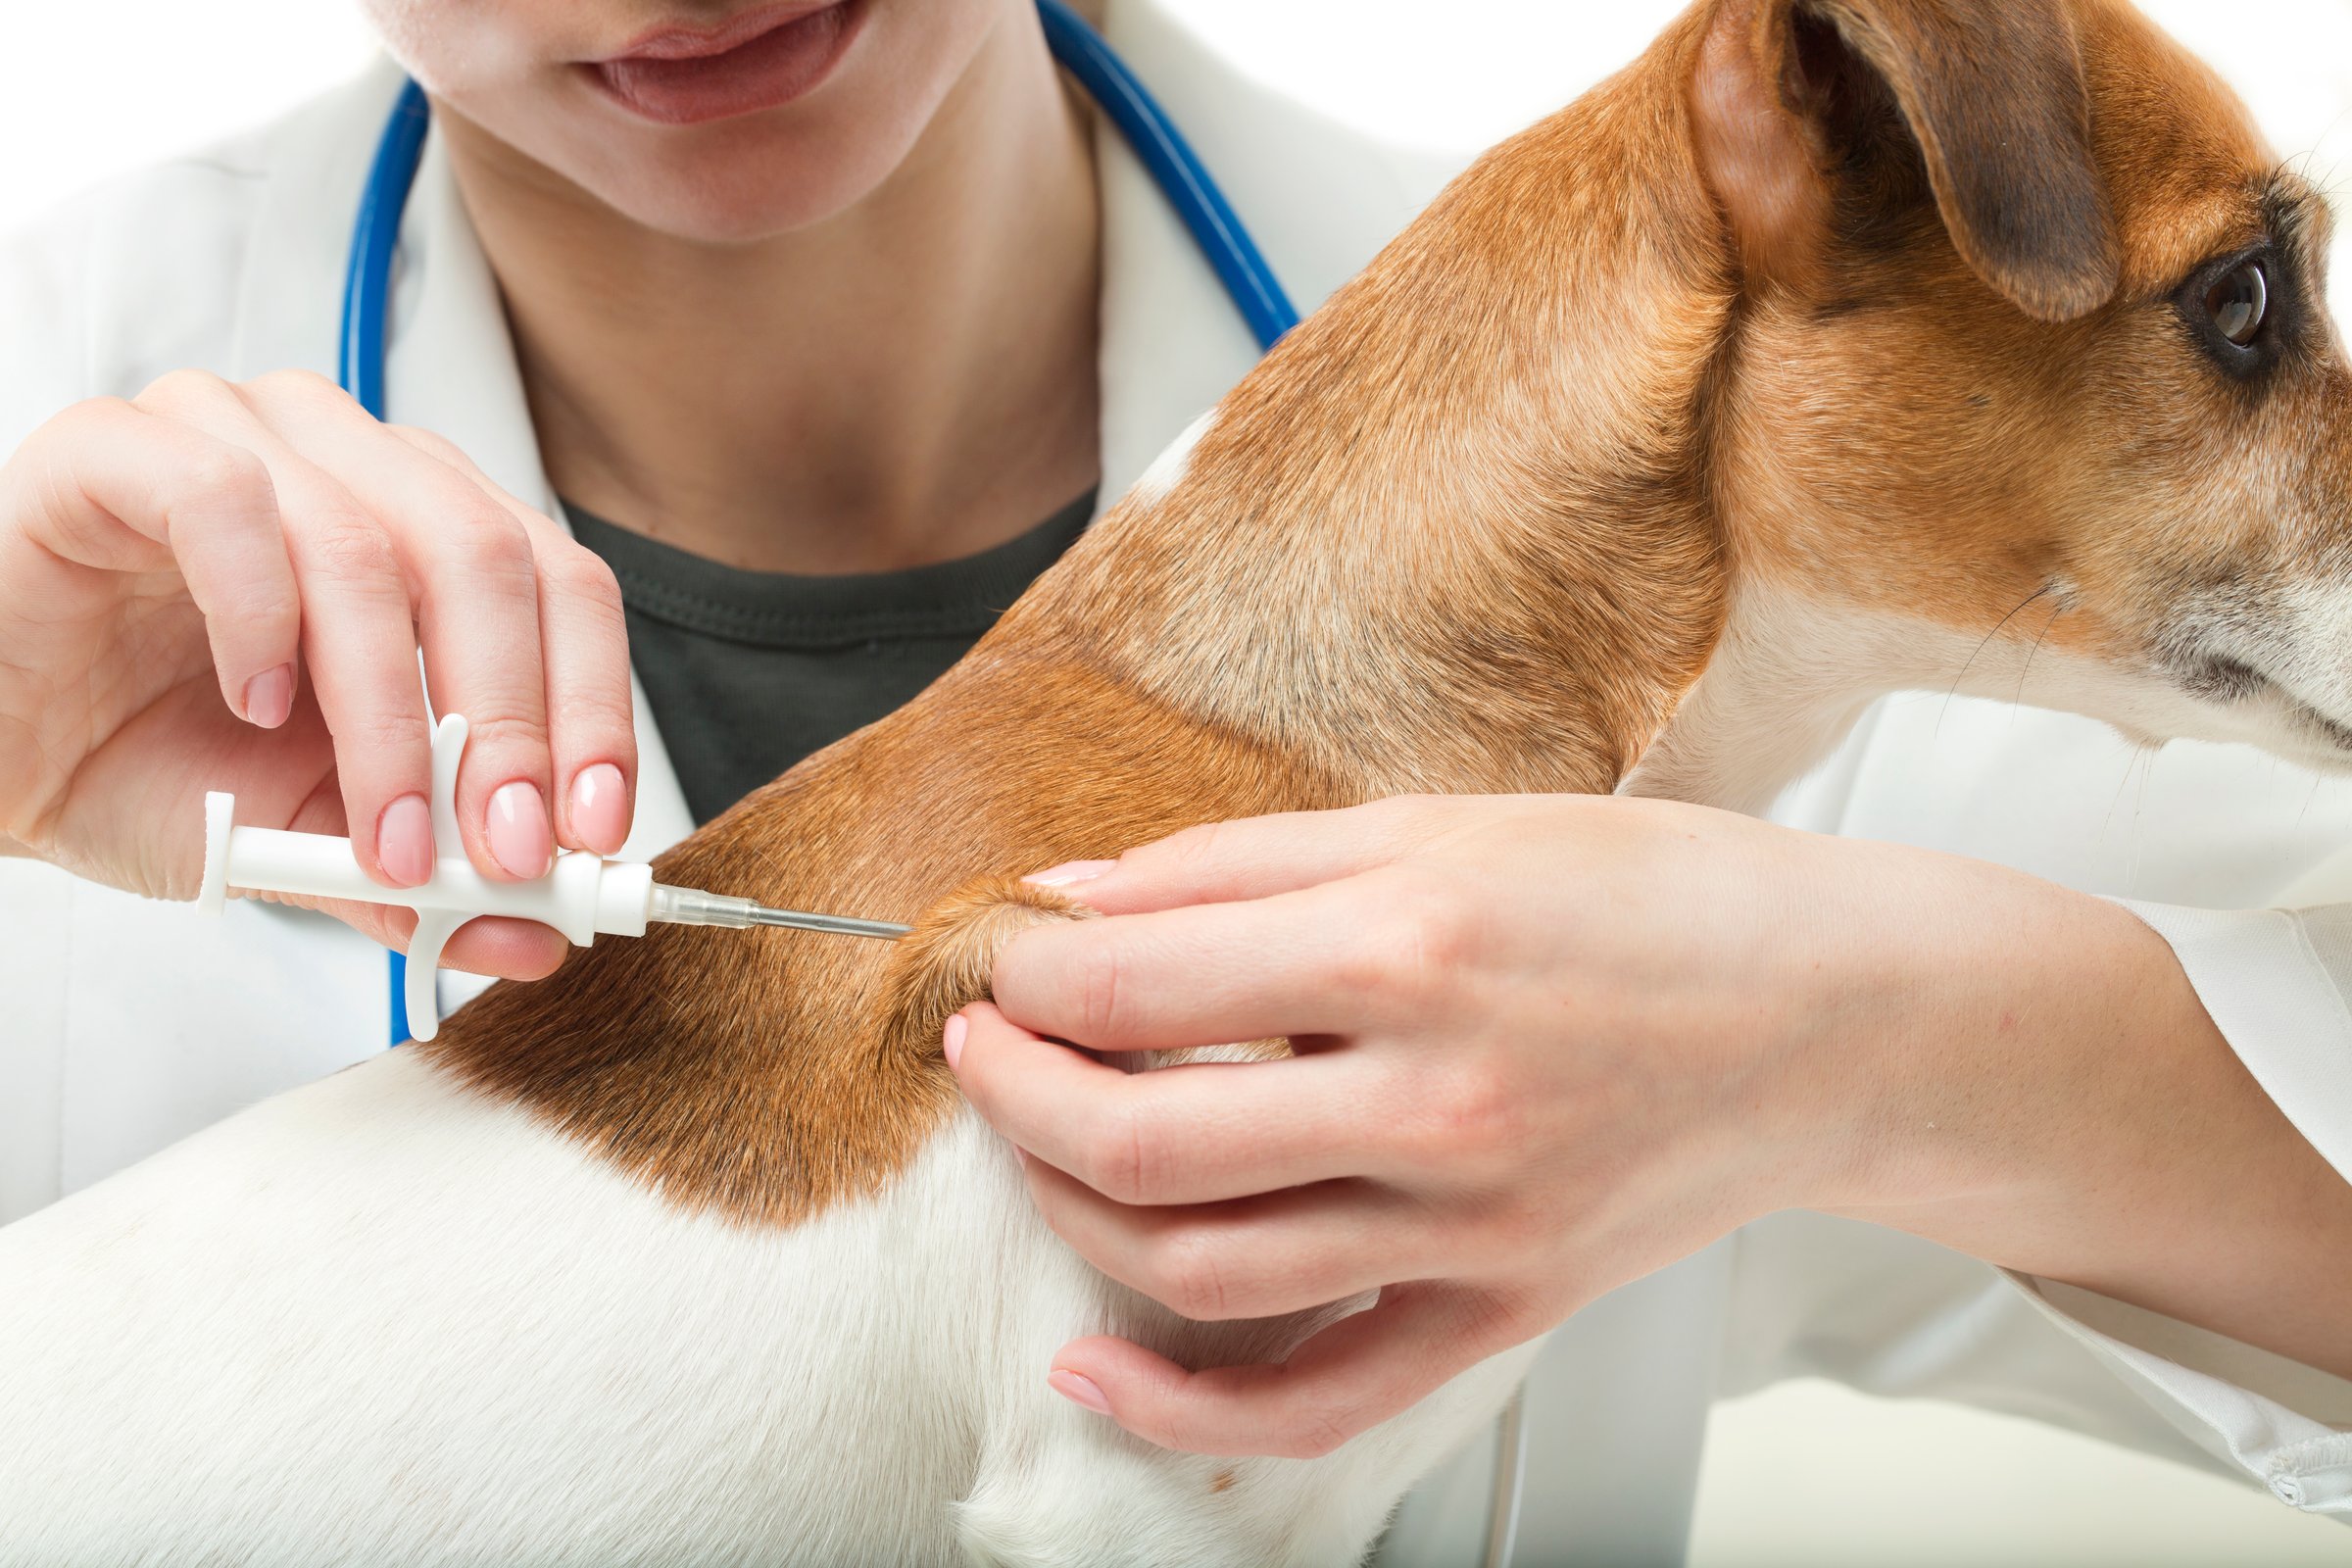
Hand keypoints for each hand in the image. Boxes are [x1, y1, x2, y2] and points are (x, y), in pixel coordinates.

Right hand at [0, 370, 636, 976]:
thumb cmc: (147, 762)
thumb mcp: (311, 841)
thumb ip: (423, 874)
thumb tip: (536, 933)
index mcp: (425, 529)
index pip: (560, 589)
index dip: (593, 709)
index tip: (593, 830)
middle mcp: (350, 463)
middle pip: (488, 561)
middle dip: (510, 724)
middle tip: (504, 848)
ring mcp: (237, 437)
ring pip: (371, 543)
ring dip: (391, 712)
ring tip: (383, 829)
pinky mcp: (118, 449)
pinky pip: (225, 501)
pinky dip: (259, 616)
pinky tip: (255, 702)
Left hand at [945, 792, 2317, 1455]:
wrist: (1841, 1015)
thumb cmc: (1659, 899)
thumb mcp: (1445, 821)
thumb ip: (1244, 863)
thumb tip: (1085, 901)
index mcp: (1411, 945)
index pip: (1135, 988)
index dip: (1028, 979)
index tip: (1002, 960)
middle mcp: (1434, 1100)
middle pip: (1138, 1141)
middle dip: (1015, 1091)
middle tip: (984, 1046)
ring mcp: (1469, 1226)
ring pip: (1198, 1265)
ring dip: (1069, 1209)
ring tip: (1035, 1146)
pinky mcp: (1500, 1308)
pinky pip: (1319, 1398)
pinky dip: (1186, 1409)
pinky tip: (1095, 1368)